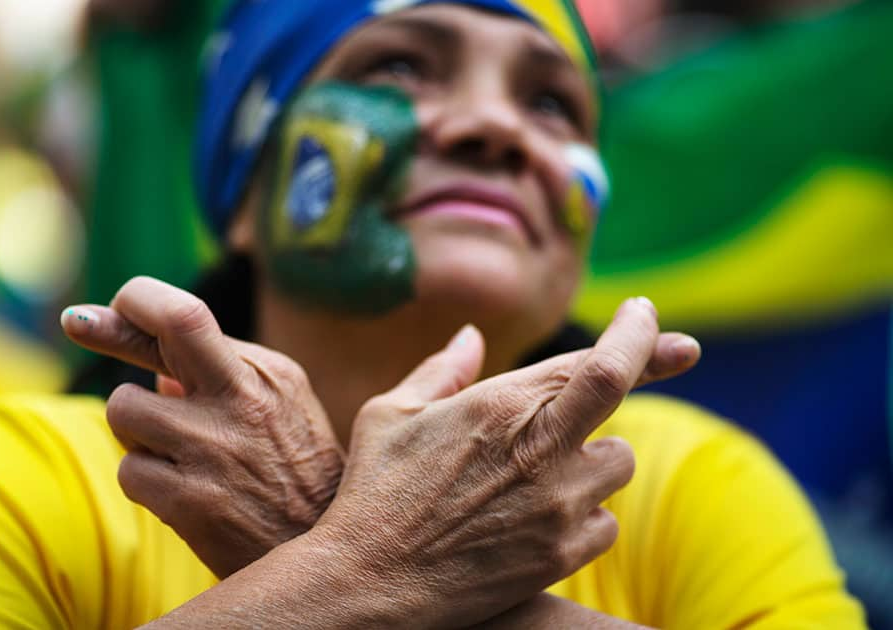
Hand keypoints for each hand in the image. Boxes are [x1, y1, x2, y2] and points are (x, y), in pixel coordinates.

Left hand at [61, 277, 344, 578]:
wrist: (321, 554)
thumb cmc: (296, 476)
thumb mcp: (281, 411)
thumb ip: (223, 381)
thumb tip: (155, 371)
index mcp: (267, 373)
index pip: (189, 316)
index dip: (138, 303)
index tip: (110, 307)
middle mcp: (244, 398)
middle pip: (172, 322)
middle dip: (111, 320)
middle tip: (79, 323)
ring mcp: (215, 447)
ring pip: (124, 408)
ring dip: (135, 431)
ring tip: (173, 453)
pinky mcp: (189, 499)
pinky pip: (128, 470)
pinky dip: (144, 479)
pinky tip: (179, 492)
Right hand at [310, 298, 687, 628]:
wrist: (370, 585)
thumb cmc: (373, 491)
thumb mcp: (391, 413)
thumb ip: (442, 369)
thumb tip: (473, 336)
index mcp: (500, 406)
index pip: (595, 358)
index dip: (635, 331)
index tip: (644, 313)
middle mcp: (540, 451)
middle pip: (622, 389)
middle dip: (657, 356)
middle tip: (679, 350)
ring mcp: (556, 507)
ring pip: (618, 461)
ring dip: (597, 453)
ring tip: (553, 462)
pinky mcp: (560, 556)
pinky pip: (606, 522)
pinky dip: (587, 510)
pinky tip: (546, 512)